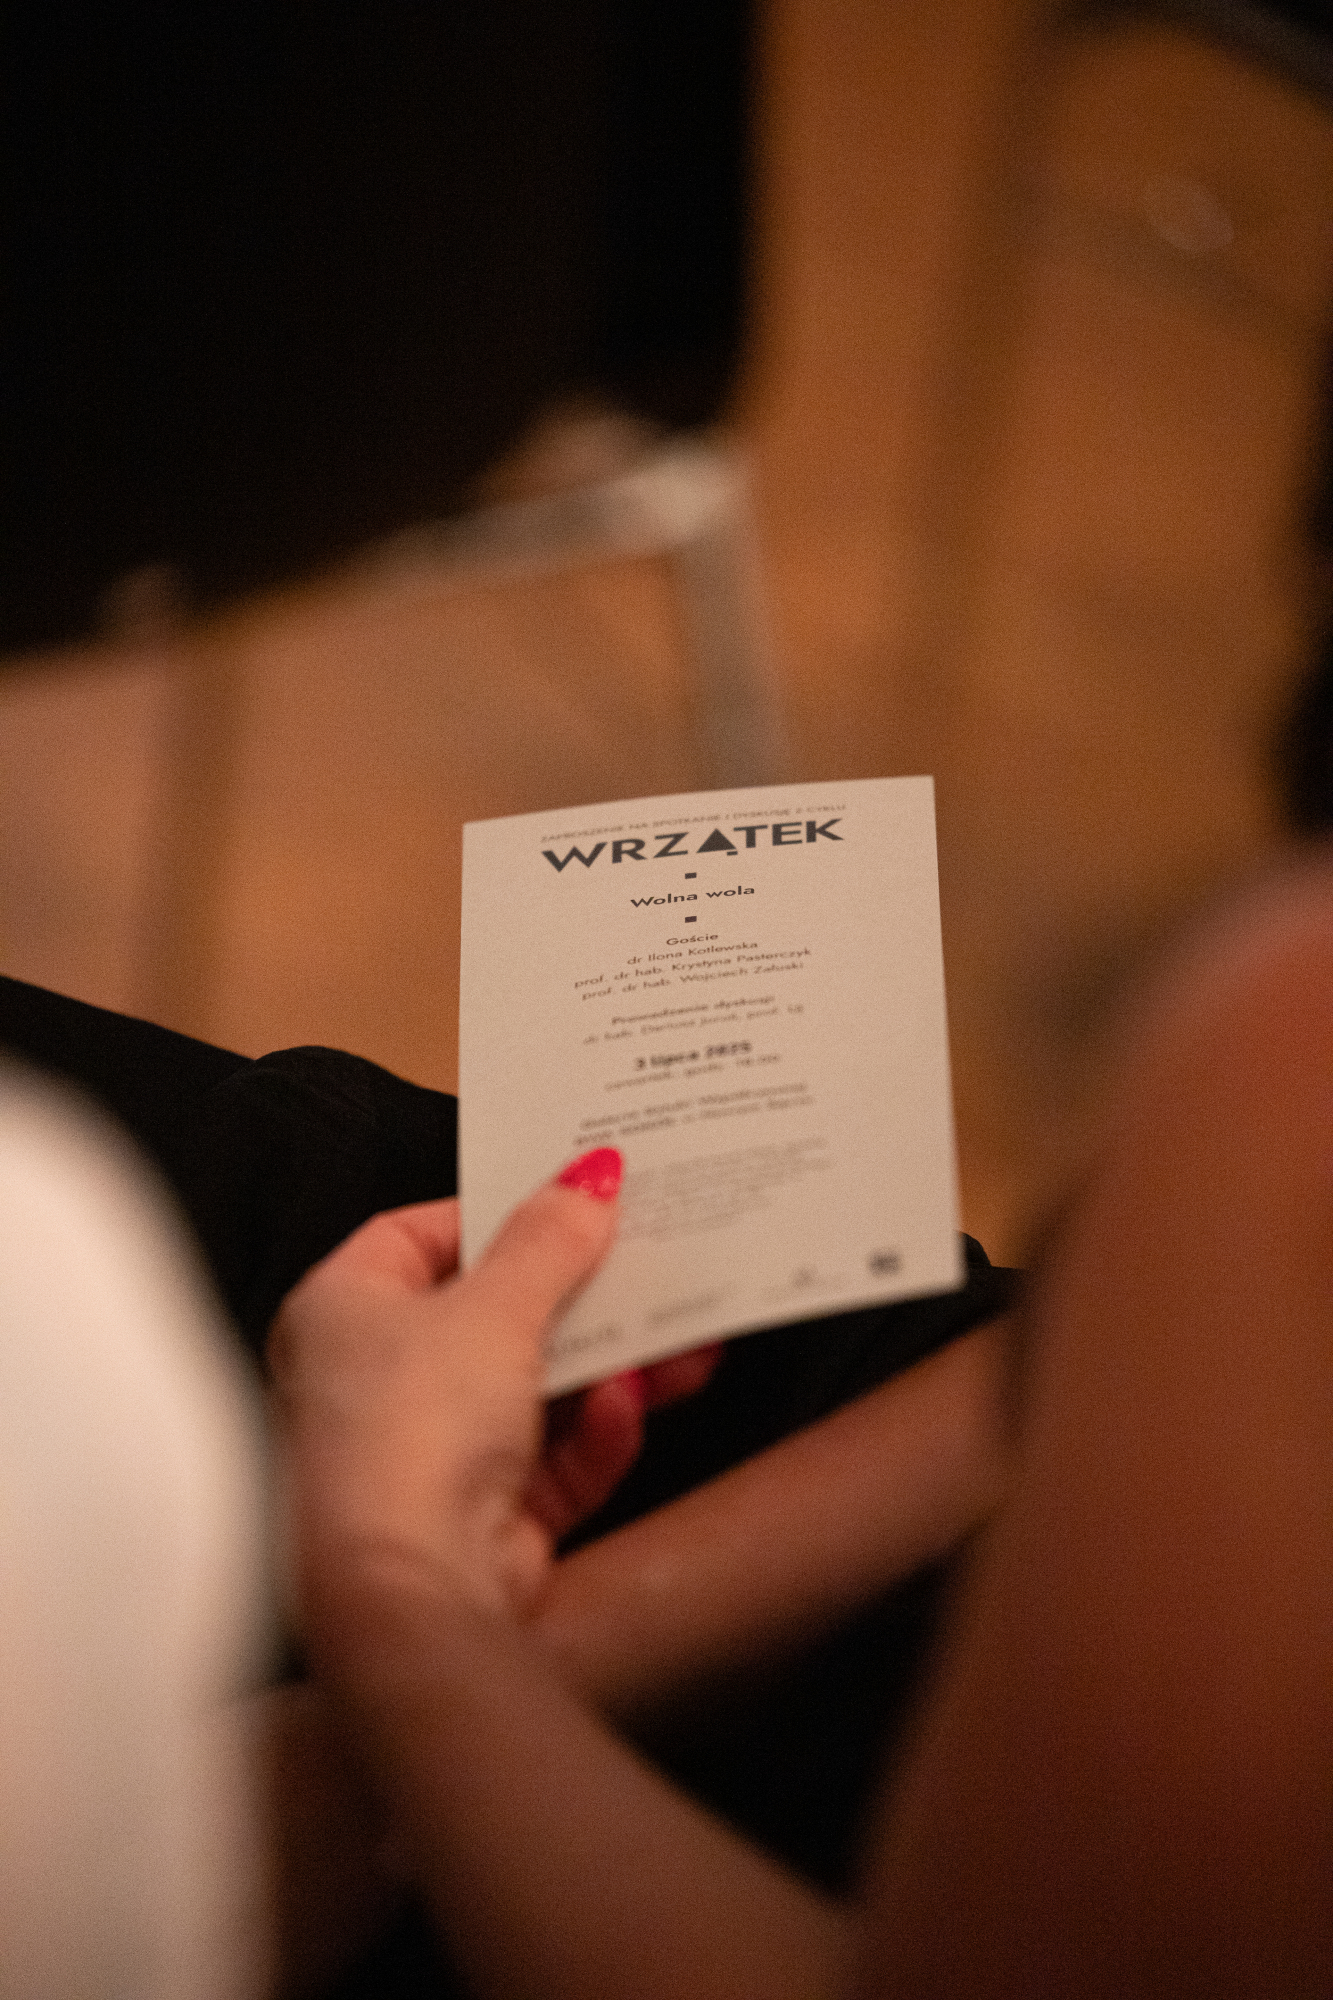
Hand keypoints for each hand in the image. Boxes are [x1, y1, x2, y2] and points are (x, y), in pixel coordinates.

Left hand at [270, 1150, 718, 1623]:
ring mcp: (429, 1455)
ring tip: (686, 1339)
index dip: (495, 1214)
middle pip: (494, 1313)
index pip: (417, 1235)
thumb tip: (588, 1176)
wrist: (408, 1592)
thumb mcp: (494, 1308)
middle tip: (649, 1264)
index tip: (570, 1202)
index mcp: (341, 1311)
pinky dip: (595, 1434)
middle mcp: (374, 1382)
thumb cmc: (410, 1435)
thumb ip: (550, 1240)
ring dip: (611, 1365)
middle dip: (580, 1297)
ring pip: (537, 1389)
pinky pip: (553, 1460)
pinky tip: (626, 1409)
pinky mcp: (483, 1519)